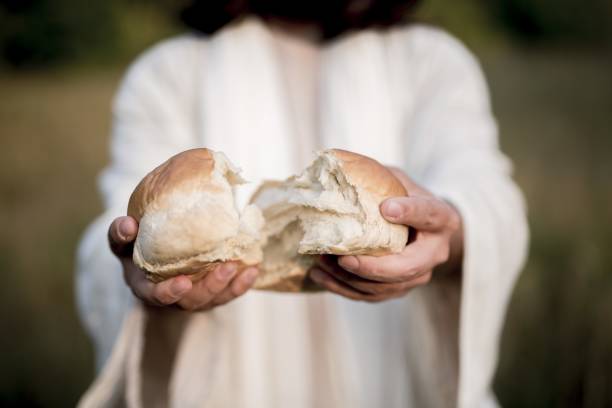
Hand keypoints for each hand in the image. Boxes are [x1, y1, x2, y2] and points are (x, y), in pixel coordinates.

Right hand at [108, 216, 258, 310]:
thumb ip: (120, 234)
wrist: (153, 255)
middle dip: (211, 287)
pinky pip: (229, 294)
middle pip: (192, 301)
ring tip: (244, 265)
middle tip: (227, 266)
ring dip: (231, 285)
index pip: (156, 296)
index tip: (184, 282)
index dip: (170, 293)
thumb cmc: (137, 248)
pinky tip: (254, 268)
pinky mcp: (212, 294)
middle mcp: (172, 298)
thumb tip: (127, 224)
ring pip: (214, 300)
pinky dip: (242, 284)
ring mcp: (194, 298)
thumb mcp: (123, 241)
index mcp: (146, 287)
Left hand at [309, 168, 462, 301]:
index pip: (428, 215)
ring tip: (321, 263)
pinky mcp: (399, 289)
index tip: (388, 208)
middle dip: (373, 267)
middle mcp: (435, 253)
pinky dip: (343, 288)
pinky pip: (371, 296)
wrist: (424, 230)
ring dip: (349, 279)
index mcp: (441, 218)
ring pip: (385, 287)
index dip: (410, 212)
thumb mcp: (397, 179)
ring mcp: (418, 275)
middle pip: (407, 267)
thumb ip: (377, 175)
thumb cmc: (405, 197)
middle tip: (343, 258)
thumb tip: (337, 163)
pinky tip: (319, 275)